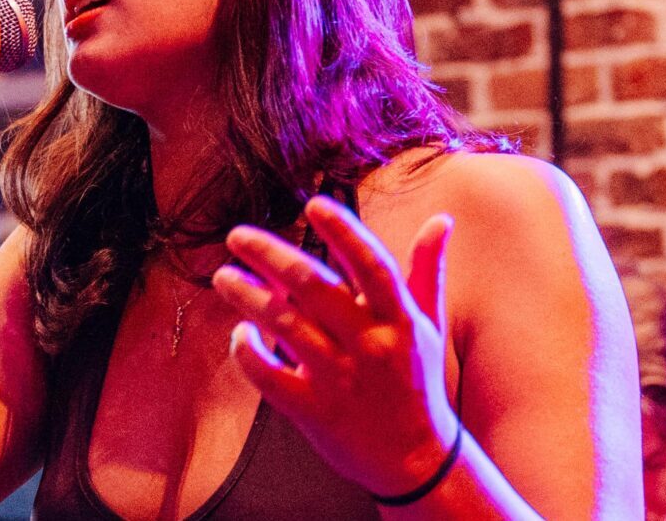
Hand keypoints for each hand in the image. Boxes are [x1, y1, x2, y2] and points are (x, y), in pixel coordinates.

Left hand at [215, 197, 461, 499]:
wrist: (416, 461)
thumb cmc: (417, 383)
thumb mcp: (428, 327)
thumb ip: (426, 272)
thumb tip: (442, 219)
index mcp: (400, 321)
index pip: (372, 265)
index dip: (344, 231)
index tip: (314, 204)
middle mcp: (370, 346)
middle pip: (314, 287)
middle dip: (270, 255)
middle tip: (237, 235)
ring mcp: (340, 379)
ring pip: (284, 325)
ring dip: (247, 296)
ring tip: (223, 277)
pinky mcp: (313, 410)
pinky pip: (268, 375)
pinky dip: (246, 351)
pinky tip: (238, 333)